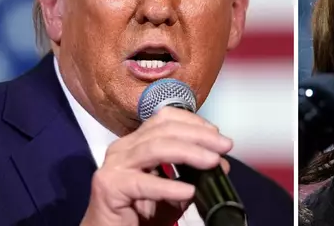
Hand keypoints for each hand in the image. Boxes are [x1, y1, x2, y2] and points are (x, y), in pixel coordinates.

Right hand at [80, 107, 232, 225]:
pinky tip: (189, 191)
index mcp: (136, 143)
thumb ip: (193, 175)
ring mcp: (114, 165)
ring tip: (213, 162)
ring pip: (156, 148)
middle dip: (198, 135)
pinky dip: (169, 186)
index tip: (217, 135)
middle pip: (164, 129)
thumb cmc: (141, 215)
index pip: (165, 119)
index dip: (193, 122)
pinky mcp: (109, 186)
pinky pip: (144, 182)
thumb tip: (221, 163)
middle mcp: (123, 148)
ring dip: (189, 153)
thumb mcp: (174, 192)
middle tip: (224, 146)